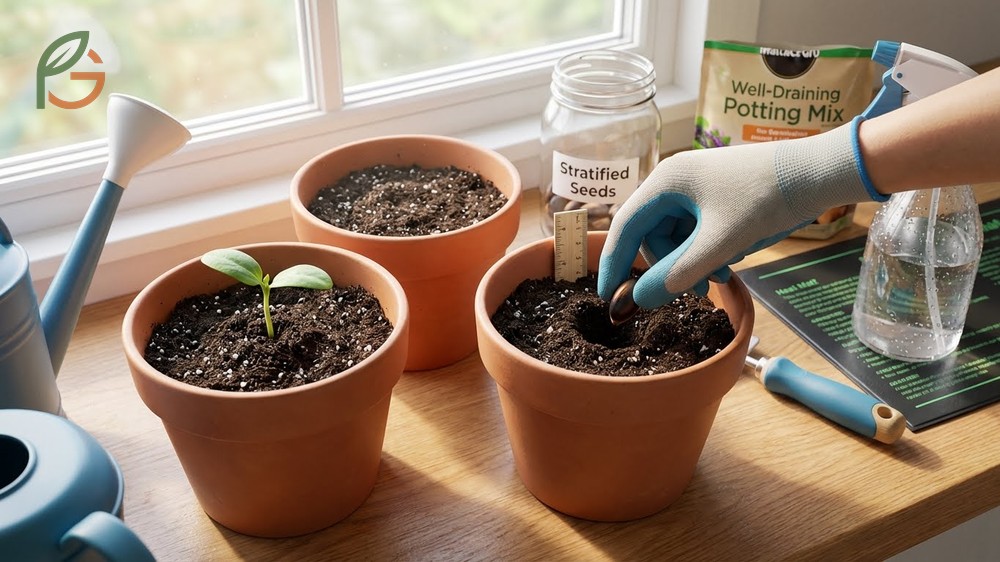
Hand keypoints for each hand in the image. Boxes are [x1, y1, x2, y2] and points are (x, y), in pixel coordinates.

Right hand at [598, 117, 884, 307]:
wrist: (818, 173)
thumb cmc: (767, 199)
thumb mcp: (720, 244)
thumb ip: (677, 274)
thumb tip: (638, 299)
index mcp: (665, 182)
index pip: (624, 226)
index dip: (614, 263)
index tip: (607, 296)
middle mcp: (673, 182)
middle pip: (650, 236)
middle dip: (668, 267)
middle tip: (695, 291)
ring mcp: (695, 188)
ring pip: (674, 238)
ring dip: (690, 263)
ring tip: (720, 277)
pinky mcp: (715, 197)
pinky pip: (695, 232)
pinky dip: (705, 252)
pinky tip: (727, 263)